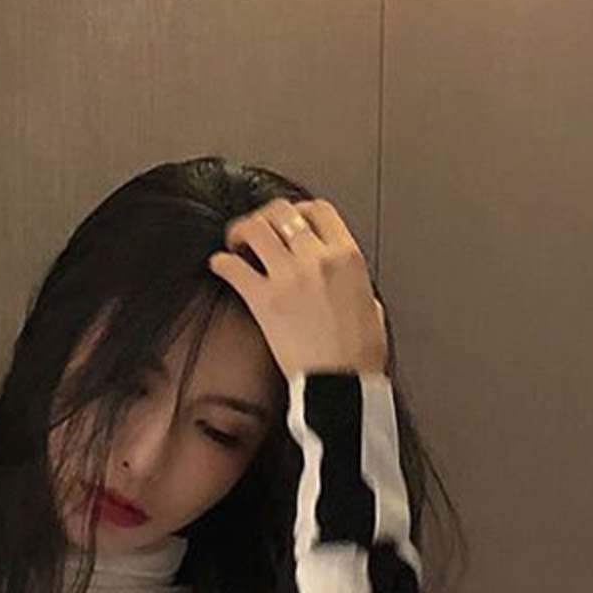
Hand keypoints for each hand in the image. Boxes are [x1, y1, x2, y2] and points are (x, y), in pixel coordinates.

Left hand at [206, 198, 387, 379]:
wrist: (342, 383)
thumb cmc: (359, 356)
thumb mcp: (371, 305)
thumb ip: (354, 284)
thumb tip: (345, 283)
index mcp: (347, 255)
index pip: (317, 210)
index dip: (298, 210)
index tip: (290, 220)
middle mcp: (316, 258)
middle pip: (281, 212)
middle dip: (265, 216)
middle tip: (257, 227)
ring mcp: (288, 276)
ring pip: (255, 229)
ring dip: (240, 231)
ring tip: (235, 242)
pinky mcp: (264, 301)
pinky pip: (233, 267)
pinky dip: (222, 262)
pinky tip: (220, 266)